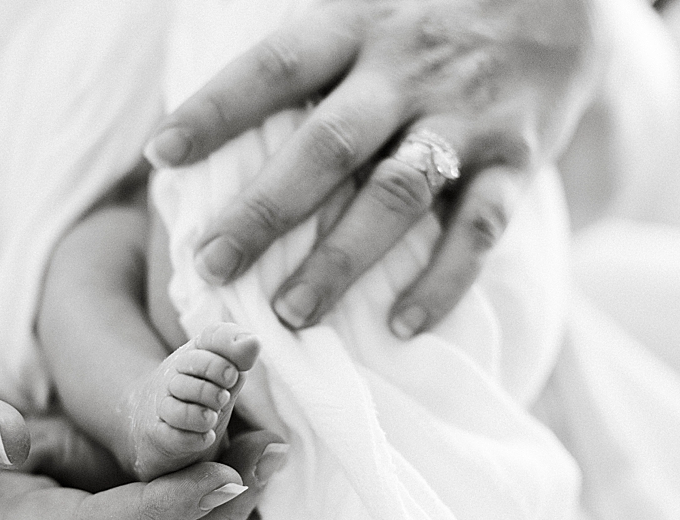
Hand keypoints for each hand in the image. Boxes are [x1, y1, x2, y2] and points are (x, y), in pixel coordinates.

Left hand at [145, 0, 604, 336]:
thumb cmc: (434, 17)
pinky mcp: (518, 160)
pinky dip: (442, 282)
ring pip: (397, 194)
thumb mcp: (369, 9)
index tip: (161, 155)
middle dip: (266, 209)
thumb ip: (311, 61)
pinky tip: (401, 328)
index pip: (277, 65)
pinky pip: (480, 229)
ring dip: (342, 258)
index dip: (217, 108)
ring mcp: (466, 117)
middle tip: (213, 265)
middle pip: (328, 144)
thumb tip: (214, 123)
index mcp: (360, 26)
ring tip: (291, 312)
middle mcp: (409, 70)